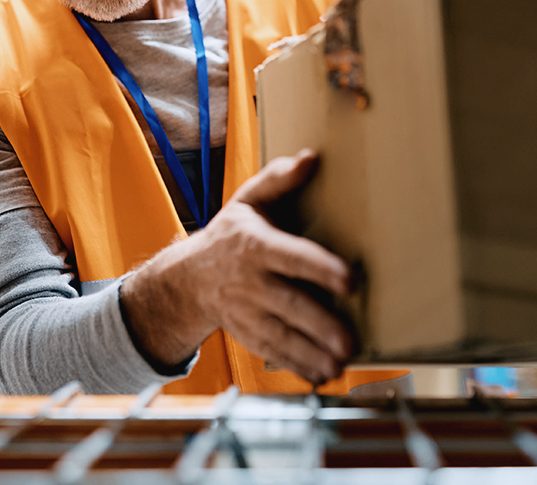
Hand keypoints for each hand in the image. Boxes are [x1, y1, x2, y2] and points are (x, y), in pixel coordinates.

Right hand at [120, 150, 353, 384]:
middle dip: (319, 324)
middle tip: (348, 339)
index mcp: (255, 245)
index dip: (319, 268)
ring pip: (281, 335)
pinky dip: (297, 367)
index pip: (291, 257)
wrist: (187, 279)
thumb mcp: (248, 201)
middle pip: (288, 304)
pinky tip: (321, 376)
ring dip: (311, 353)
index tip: (349, 279)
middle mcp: (251, 282)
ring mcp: (247, 312)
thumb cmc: (231, 235)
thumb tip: (310, 158)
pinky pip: (273, 353)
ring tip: (339, 363)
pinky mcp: (248, 335)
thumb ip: (278, 180)